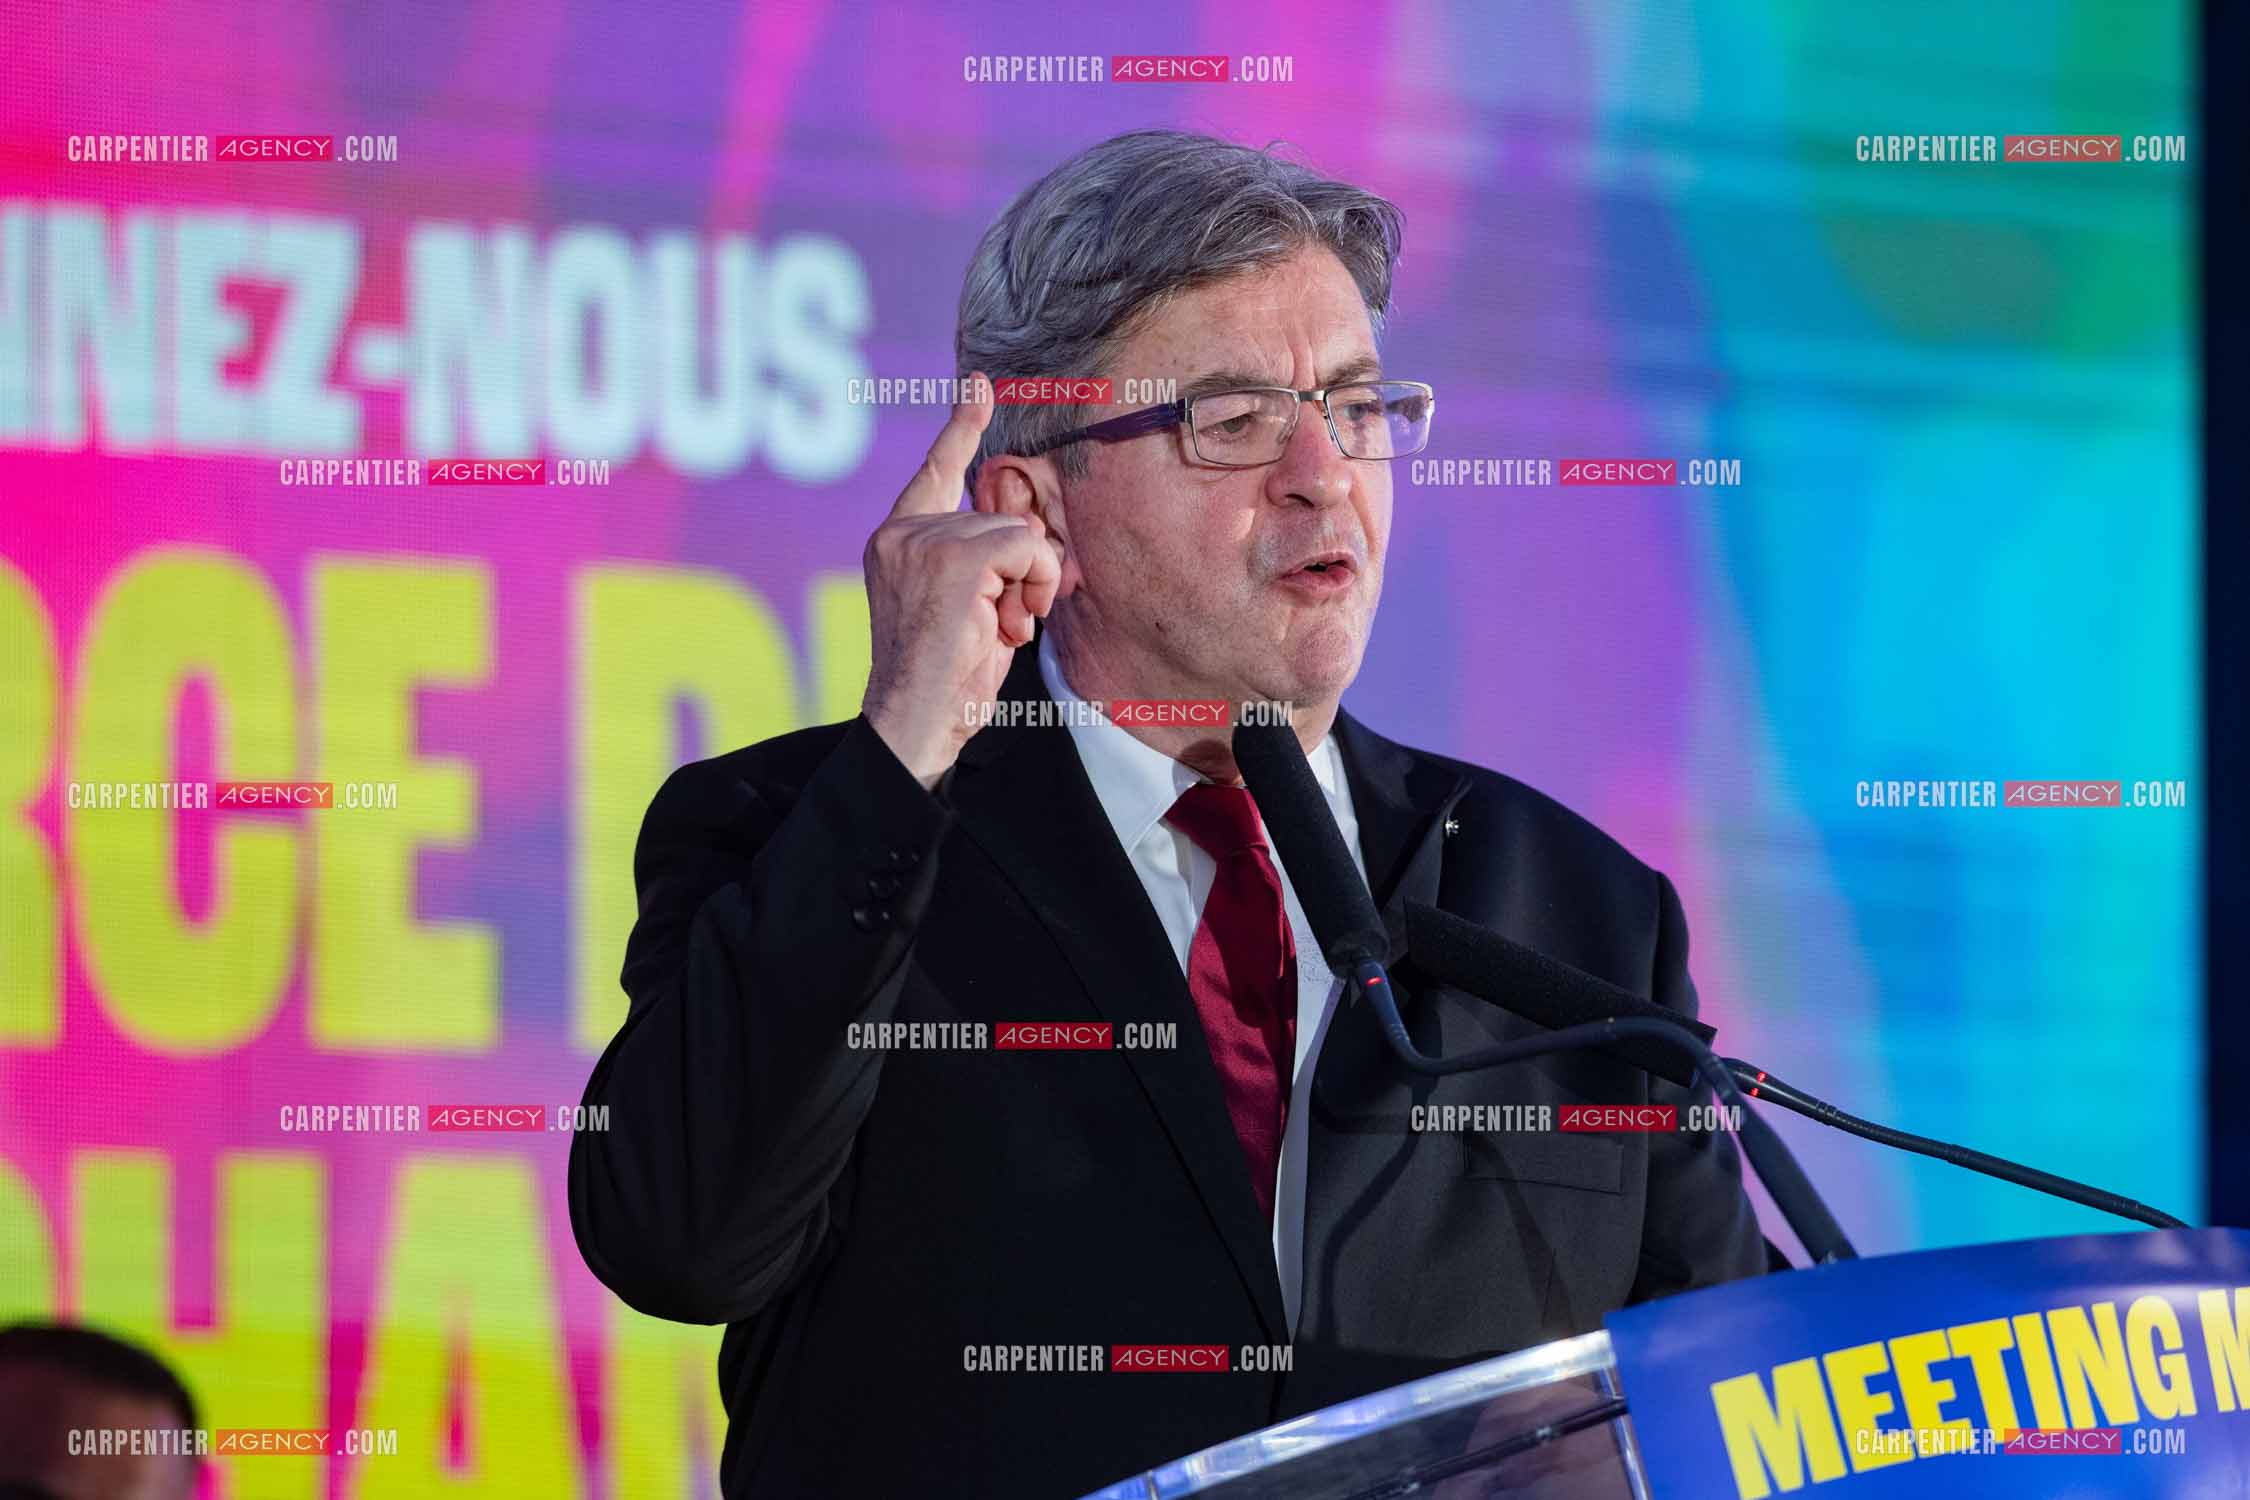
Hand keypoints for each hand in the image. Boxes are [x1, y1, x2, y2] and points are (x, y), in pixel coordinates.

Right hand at [860, 373, 1061, 786]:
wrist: (915, 721)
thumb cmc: (944, 680)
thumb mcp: (965, 609)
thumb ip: (982, 565)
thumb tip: (1029, 535)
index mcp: (896, 542)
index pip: (935, 471)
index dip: (961, 428)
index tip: (979, 385)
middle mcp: (900, 533)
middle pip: (1001, 518)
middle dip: (1020, 573)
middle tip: (999, 625)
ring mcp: (922, 541)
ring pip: (1019, 533)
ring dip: (1028, 586)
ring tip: (998, 630)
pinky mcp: (952, 557)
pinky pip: (1027, 547)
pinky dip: (1034, 584)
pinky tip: (1007, 623)